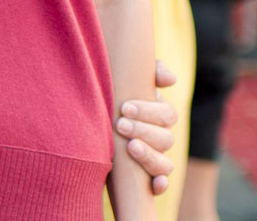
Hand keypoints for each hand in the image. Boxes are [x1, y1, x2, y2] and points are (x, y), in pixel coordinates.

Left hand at [115, 60, 177, 194]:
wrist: (88, 118)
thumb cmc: (112, 92)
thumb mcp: (125, 77)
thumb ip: (150, 72)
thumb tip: (168, 79)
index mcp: (157, 114)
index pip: (166, 115)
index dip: (148, 112)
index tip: (124, 108)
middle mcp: (159, 137)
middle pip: (166, 138)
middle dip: (143, 131)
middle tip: (120, 124)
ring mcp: (153, 158)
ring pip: (165, 163)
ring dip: (150, 156)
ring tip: (130, 147)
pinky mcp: (142, 177)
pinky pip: (159, 184)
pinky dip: (160, 184)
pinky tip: (155, 184)